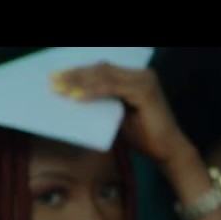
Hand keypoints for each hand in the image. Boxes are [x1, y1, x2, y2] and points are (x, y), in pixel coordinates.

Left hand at [50, 63, 193, 168]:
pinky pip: (112, 88)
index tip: (56, 77)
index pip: (103, 69)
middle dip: (75, 74)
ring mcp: (144, 81)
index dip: (78, 72)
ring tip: (61, 89)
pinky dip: (93, 92)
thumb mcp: (118, 115)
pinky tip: (77, 96)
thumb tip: (74, 94)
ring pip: (105, 75)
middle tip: (53, 81)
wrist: (167, 151)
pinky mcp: (145, 91)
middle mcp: (142, 74)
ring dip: (80, 81)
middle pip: (102, 68)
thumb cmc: (144, 136)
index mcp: (135, 77)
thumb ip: (103, 102)